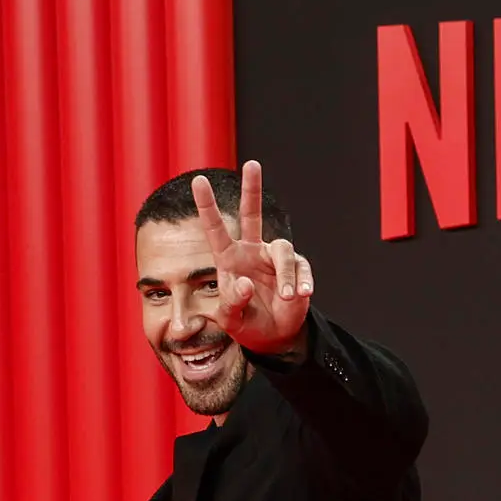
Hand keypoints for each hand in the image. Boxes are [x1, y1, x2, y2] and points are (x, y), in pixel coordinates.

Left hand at [194, 159, 314, 355]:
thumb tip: (243, 282)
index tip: (198, 180)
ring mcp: (274, 259)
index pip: (215, 229)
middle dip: (252, 189)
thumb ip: (231, 302)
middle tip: (252, 164)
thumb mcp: (230, 319)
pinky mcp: (296, 269)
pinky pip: (301, 268)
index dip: (207, 205)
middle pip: (251, 214)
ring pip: (283, 250)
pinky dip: (302, 281)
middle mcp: (251, 251)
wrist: (274, 336)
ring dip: (286, 274)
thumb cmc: (246, 323)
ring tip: (287, 296)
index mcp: (229, 259)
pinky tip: (300, 295)